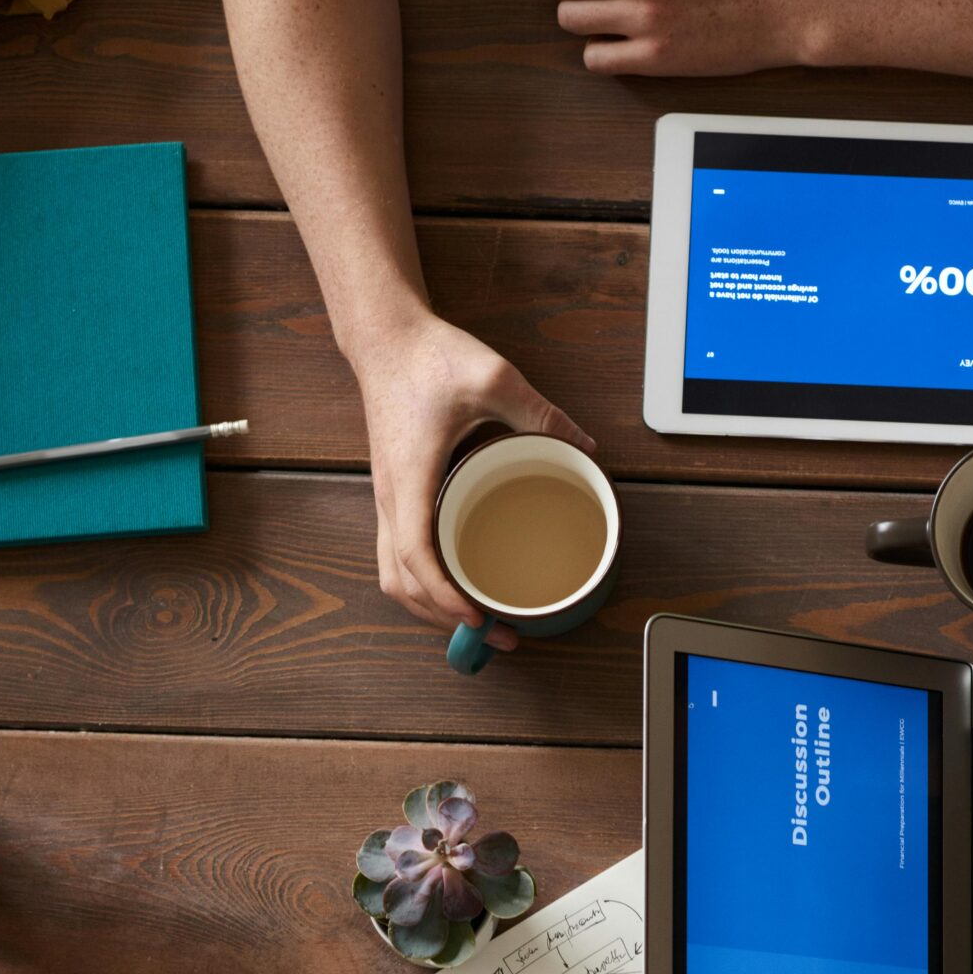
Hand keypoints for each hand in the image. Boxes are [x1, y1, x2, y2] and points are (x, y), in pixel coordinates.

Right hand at [351, 311, 593, 641]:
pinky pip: (398, 557)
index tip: (476, 617)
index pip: (416, 555)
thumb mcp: (494, 376)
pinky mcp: (395, 497)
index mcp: (411, 478)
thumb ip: (540, 412)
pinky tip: (456, 587)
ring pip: (393, 576)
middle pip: (400, 582)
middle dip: (443, 619)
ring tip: (477, 623)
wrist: (387, 340)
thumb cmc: (429, 358)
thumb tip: (585, 446)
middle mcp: (392, 498)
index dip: (443, 595)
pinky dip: (422, 584)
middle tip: (496, 634)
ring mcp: (388, 500)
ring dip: (428, 608)